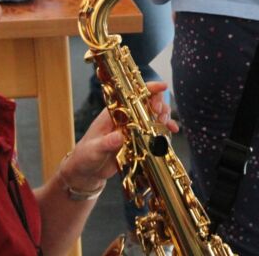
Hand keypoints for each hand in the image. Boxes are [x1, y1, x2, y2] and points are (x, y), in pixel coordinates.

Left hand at [60, 81, 177, 191]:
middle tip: (161, 115)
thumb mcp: (93, 150)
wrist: (86, 171)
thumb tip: (119, 137)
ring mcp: (133, 129)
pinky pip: (155, 132)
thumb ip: (106, 143)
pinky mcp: (138, 141)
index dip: (148, 88)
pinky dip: (165, 130)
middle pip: (148, 102)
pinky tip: (172, 132)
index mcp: (114, 113)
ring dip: (164, 117)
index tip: (162, 87)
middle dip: (159, 104)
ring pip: (154, 115)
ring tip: (167, 124)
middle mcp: (126, 117)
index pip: (132, 95)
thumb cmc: (85, 156)